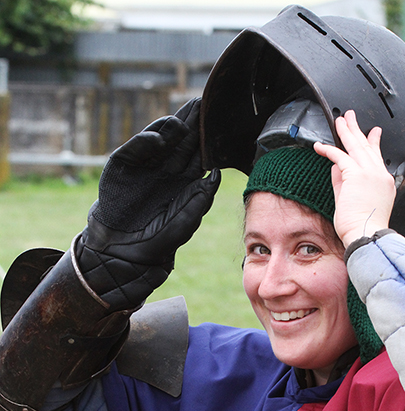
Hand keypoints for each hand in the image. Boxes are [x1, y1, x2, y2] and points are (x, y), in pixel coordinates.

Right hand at [76, 98, 220, 309]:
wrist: (122, 250)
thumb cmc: (157, 240)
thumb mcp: (184, 222)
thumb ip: (201, 200)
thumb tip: (216, 175)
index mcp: (183, 181)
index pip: (198, 155)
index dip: (207, 140)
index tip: (219, 123)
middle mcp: (165, 169)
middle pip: (182, 141)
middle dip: (193, 123)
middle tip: (205, 104)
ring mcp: (144, 165)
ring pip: (161, 139)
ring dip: (174, 125)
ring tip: (188, 111)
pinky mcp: (122, 164)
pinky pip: (135, 148)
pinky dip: (147, 142)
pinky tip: (160, 139)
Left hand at [314, 110, 395, 247]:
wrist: (367, 235)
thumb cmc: (363, 227)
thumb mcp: (352, 201)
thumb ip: (343, 183)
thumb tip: (335, 169)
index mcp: (383, 182)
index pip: (377, 157)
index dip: (373, 143)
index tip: (373, 134)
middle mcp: (379, 175)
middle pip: (367, 146)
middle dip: (357, 130)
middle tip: (350, 117)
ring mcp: (370, 173)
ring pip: (356, 146)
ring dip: (346, 132)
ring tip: (339, 121)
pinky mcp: (357, 175)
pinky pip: (341, 157)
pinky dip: (329, 150)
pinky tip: (320, 147)